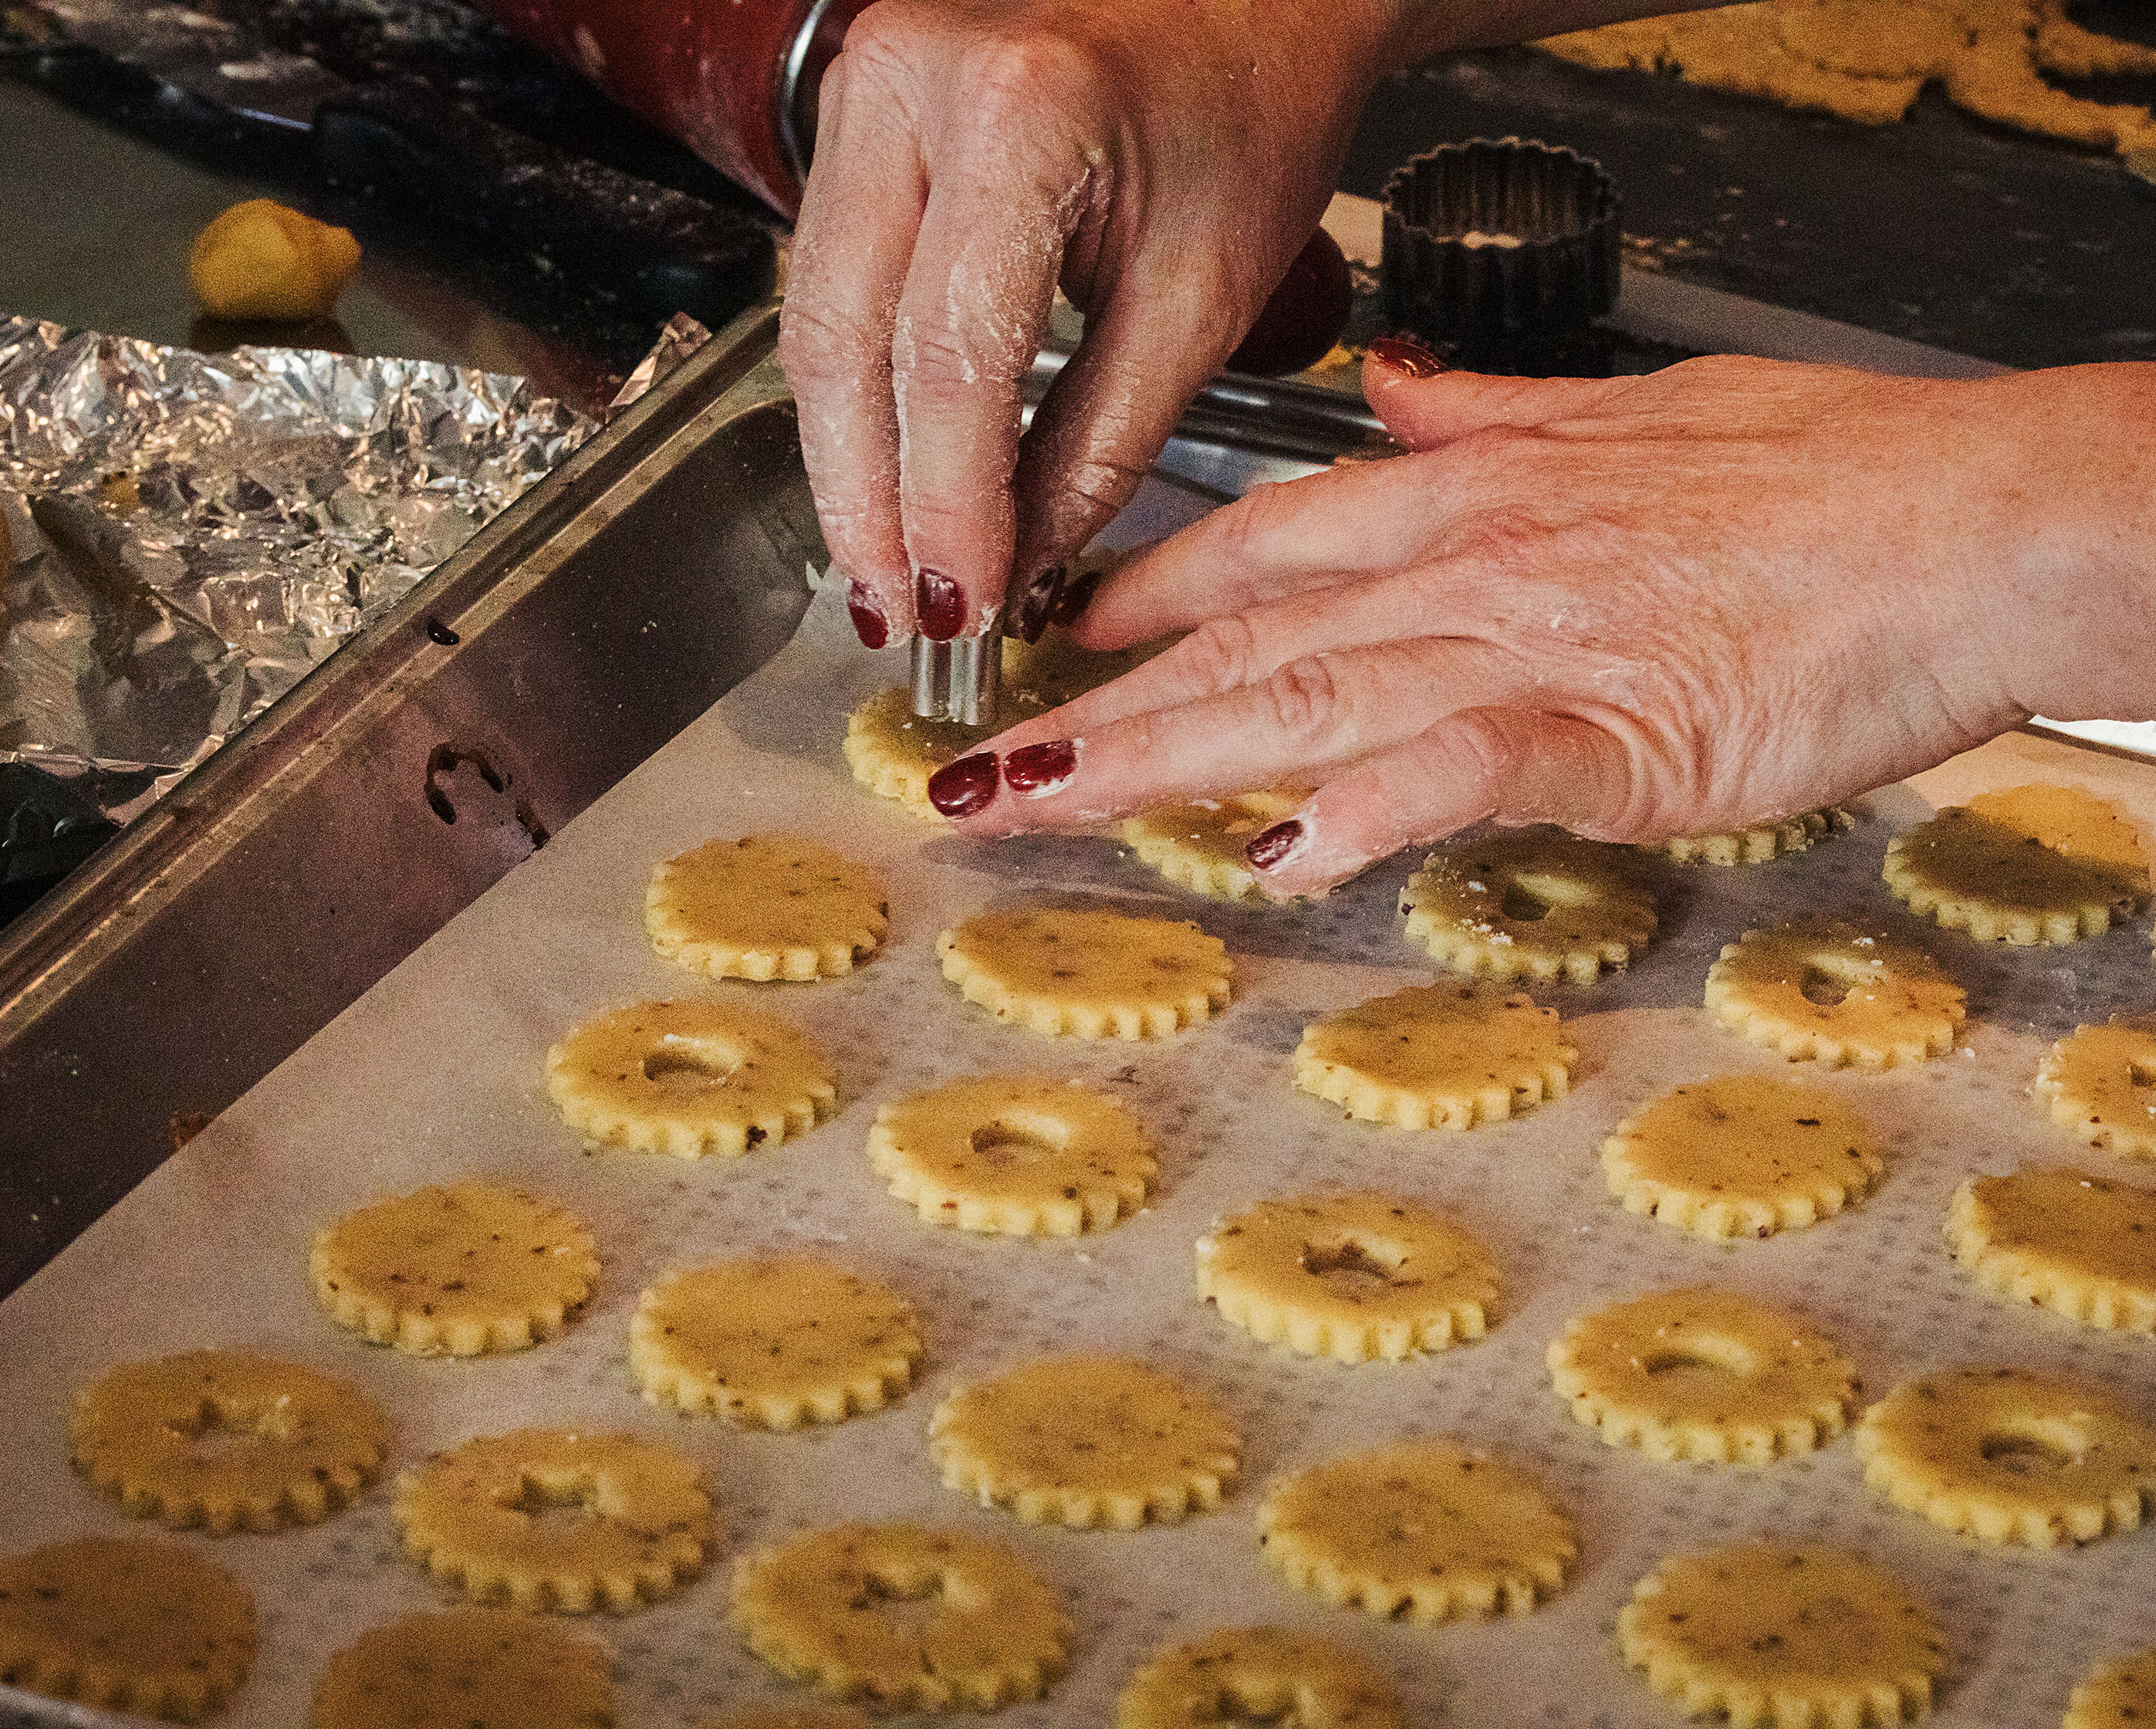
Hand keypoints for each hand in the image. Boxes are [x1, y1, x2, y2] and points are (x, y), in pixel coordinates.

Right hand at [779, 0, 1406, 648]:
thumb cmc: (1250, 104)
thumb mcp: (1203, 294)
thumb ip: (1102, 442)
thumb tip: (1019, 563)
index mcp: (1020, 109)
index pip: (951, 358)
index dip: (948, 504)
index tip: (965, 602)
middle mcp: (912, 82)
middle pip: (845, 343)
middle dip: (868, 502)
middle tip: (895, 610)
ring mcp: (867, 88)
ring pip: (816, 320)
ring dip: (847, 461)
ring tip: (886, 567)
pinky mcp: (858, 117)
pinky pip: (832, 282)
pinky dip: (860, 394)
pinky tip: (886, 474)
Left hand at [927, 350, 2155, 895]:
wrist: (1977, 516)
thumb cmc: (1834, 478)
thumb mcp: (1637, 416)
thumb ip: (1496, 413)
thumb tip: (1398, 388)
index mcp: (1473, 495)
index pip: (1262, 545)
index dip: (1142, 594)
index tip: (1059, 631)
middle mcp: (1468, 565)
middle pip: (1236, 640)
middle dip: (1091, 706)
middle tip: (974, 763)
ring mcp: (1528, 646)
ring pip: (1298, 700)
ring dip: (1155, 758)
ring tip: (1037, 803)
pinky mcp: (1612, 731)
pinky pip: (1460, 768)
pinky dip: (1366, 807)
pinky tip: (1283, 856)